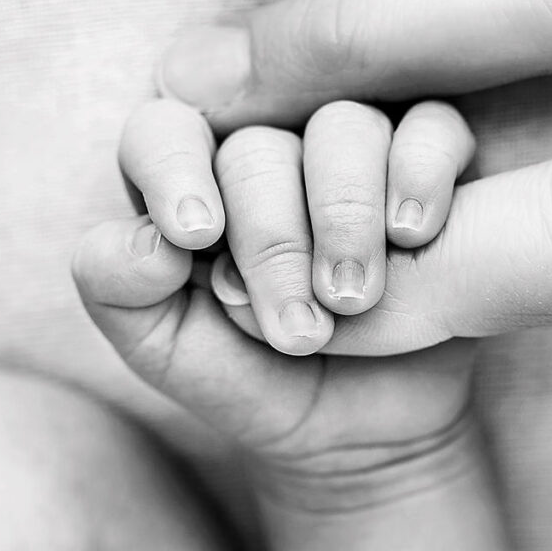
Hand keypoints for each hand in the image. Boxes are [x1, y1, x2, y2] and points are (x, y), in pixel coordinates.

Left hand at [121, 98, 473, 354]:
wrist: (360, 423)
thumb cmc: (255, 376)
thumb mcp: (167, 351)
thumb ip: (119, 290)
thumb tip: (148, 239)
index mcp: (193, 180)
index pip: (164, 132)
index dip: (172, 170)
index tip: (195, 237)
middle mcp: (271, 148)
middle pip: (259, 146)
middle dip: (271, 241)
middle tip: (295, 331)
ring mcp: (354, 149)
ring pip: (345, 127)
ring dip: (345, 218)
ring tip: (351, 301)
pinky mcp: (430, 162)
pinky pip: (432, 129)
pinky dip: (420, 172)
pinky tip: (412, 233)